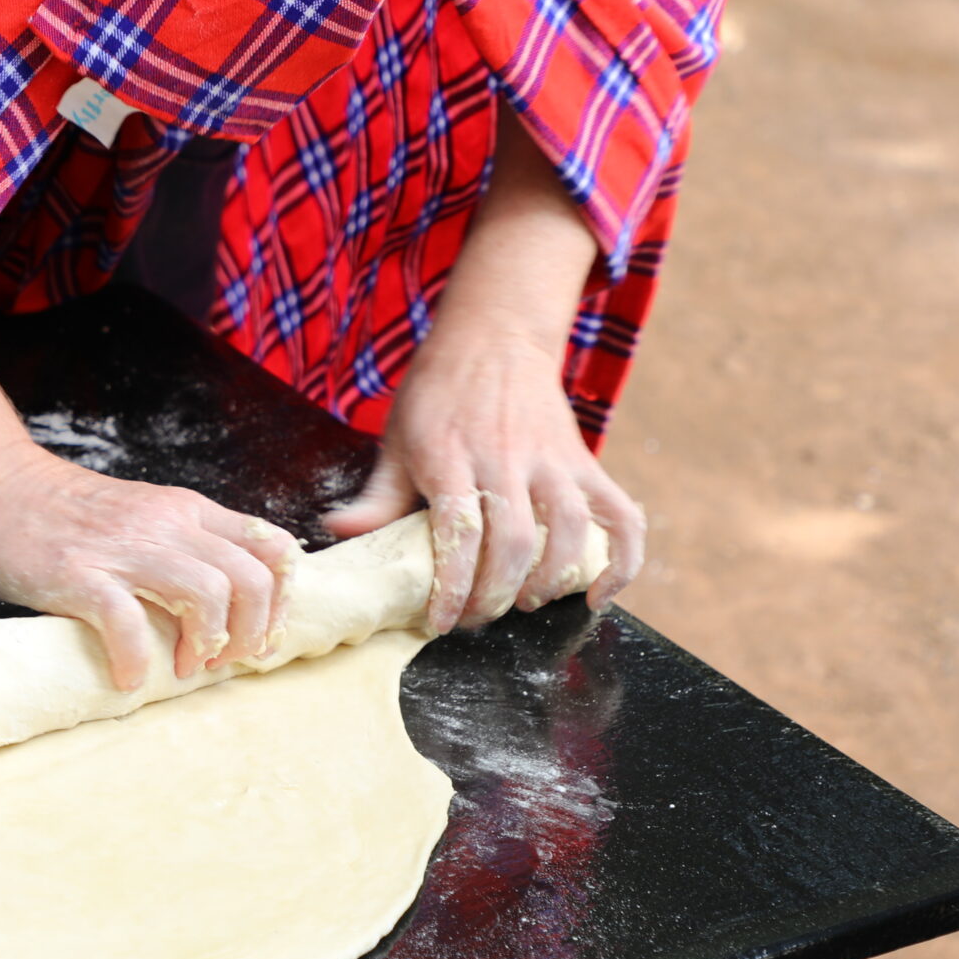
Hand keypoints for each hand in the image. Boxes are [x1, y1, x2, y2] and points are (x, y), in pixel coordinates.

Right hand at [0, 441, 297, 690]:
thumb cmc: (60, 512)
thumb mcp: (140, 514)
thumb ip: (179, 545)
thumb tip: (219, 606)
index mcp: (186, 510)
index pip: (272, 547)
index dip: (282, 601)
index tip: (261, 635)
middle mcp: (165, 524)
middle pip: (251, 578)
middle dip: (252, 632)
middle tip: (223, 662)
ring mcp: (123, 548)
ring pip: (207, 595)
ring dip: (206, 646)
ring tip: (181, 669)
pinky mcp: (78, 575)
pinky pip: (126, 623)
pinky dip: (134, 660)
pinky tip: (125, 677)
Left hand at [325, 326, 642, 631]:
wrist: (494, 336)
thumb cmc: (438, 394)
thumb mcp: (397, 438)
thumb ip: (377, 494)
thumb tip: (337, 530)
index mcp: (451, 456)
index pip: (458, 533)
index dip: (453, 586)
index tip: (442, 622)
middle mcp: (506, 458)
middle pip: (514, 541)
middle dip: (495, 594)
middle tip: (477, 618)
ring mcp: (552, 459)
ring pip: (568, 529)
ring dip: (550, 579)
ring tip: (525, 601)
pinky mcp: (584, 461)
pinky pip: (621, 515)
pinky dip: (621, 561)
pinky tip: (598, 594)